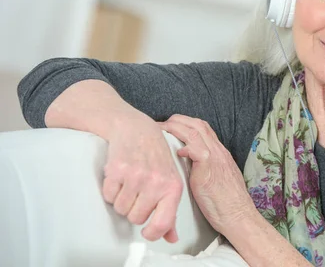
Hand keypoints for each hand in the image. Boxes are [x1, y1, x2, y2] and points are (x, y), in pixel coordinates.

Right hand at [102, 113, 183, 242]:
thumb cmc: (156, 158)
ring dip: (121, 200)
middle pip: (135, 218)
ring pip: (120, 209)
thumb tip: (171, 238)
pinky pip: (108, 196)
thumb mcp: (170, 182)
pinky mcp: (117, 170)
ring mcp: (136, 176)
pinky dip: (111, 190)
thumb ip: (170, 212)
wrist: (138, 130)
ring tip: (129, 183)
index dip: (152, 233)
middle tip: (138, 192)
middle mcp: (156, 182)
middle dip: (133, 209)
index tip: (147, 232)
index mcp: (172, 187)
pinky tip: (120, 176)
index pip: (162, 223)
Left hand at [158, 115, 253, 233]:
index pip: (204, 128)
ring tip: (163, 132)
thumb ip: (206, 169)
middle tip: (163, 125)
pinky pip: (196, 148)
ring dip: (176, 128)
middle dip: (178, 120)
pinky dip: (184, 146)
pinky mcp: (210, 167)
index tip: (172, 126)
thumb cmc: (226, 204)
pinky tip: (177, 152)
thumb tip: (191, 167)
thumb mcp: (218, 179)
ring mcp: (216, 157)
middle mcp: (219, 151)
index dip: (186, 124)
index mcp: (220, 153)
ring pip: (196, 130)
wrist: (238, 215)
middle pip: (198, 124)